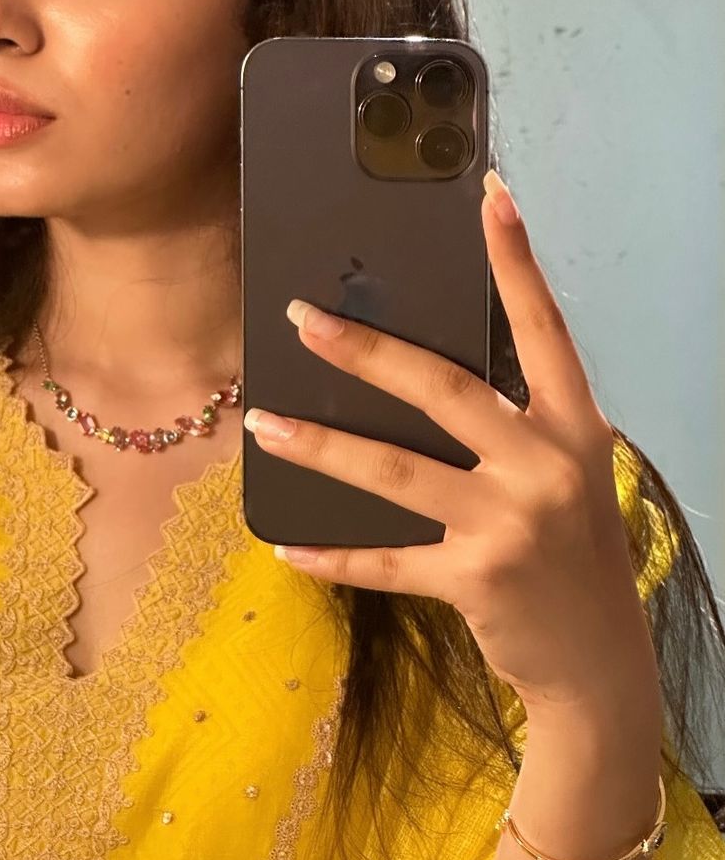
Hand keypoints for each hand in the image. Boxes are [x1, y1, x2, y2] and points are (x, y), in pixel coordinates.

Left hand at [243, 170, 662, 718]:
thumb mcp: (563, 474)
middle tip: (302, 319)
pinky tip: (286, 545)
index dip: (516, 263)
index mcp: (574, 428)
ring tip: (260, 425)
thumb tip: (415, 371)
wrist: (599, 662)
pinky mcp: (474, 581)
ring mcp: (510, 525)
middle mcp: (546, 466)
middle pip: (444, 389)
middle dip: (366, 351)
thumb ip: (510, 426)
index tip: (490, 198)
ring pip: (395, 471)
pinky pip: (384, 561)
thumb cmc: (572, 550)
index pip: (543, 329)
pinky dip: (332, 555)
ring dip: (319, 446)